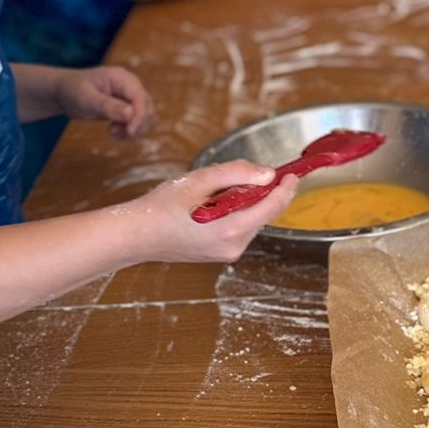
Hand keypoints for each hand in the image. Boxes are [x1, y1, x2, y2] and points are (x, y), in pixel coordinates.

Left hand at [55, 64, 154, 138]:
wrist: (63, 92)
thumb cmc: (71, 91)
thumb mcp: (86, 99)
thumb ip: (107, 105)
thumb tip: (130, 113)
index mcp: (122, 78)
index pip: (140, 98)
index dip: (139, 116)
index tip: (129, 131)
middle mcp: (130, 86)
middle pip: (148, 108)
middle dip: (136, 125)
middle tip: (113, 132)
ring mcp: (130, 97)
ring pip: (147, 117)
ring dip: (135, 130)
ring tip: (112, 132)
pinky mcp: (128, 107)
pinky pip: (139, 122)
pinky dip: (130, 131)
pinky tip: (114, 132)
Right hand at [119, 161, 300, 263]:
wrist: (137, 236)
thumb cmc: (162, 208)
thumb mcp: (199, 180)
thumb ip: (236, 173)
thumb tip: (267, 174)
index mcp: (230, 228)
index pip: (271, 207)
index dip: (285, 189)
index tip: (291, 174)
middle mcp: (234, 245)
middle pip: (263, 213)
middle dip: (259, 192)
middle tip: (236, 177)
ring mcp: (228, 252)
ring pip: (252, 220)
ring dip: (244, 202)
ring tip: (211, 193)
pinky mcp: (222, 254)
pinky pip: (240, 228)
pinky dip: (235, 213)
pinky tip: (210, 206)